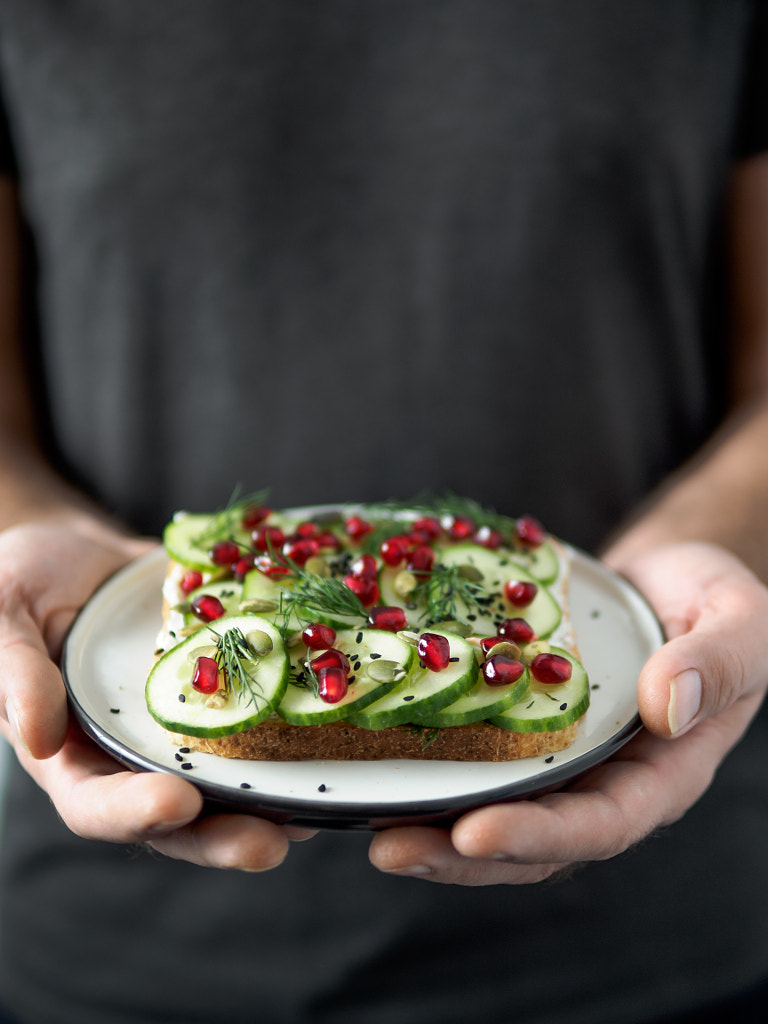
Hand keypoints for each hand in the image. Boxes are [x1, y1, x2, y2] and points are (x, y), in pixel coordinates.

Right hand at [0, 520, 312, 869]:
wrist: (78, 552)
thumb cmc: (20, 582)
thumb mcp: (2, 615)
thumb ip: (15, 672)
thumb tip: (36, 736)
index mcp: (71, 752)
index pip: (97, 804)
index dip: (135, 812)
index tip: (179, 804)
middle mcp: (135, 752)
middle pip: (180, 815)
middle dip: (224, 834)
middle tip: (272, 845)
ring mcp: (184, 726)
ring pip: (232, 777)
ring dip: (274, 799)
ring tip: (320, 809)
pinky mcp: (225, 690)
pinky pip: (260, 716)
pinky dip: (295, 731)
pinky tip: (336, 733)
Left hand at [368, 542, 767, 883]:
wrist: (666, 576)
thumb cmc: (713, 598)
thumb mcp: (739, 621)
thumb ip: (716, 662)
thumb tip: (666, 704)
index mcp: (662, 774)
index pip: (601, 825)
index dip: (537, 836)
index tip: (473, 833)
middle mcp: (604, 780)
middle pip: (533, 841)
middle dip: (458, 852)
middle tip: (389, 847)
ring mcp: (559, 759)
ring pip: (494, 811)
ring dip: (431, 825)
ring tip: (366, 824)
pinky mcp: (523, 729)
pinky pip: (478, 758)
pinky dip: (431, 767)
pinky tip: (378, 760)